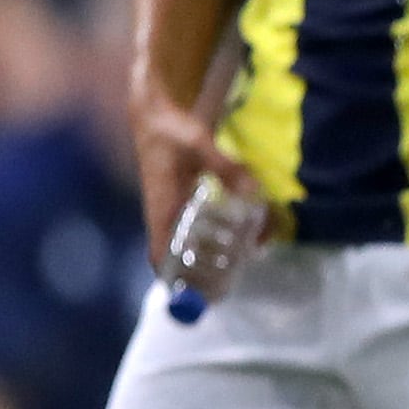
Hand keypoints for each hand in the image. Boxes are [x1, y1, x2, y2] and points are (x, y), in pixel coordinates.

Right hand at [130, 89, 256, 265]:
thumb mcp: (199, 146)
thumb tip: (255, 192)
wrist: (154, 115)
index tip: (196, 293)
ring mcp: (172, 210)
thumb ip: (227, 168)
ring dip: (214, 254)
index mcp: (161, 209)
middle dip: (202, 273)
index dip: (174, 278)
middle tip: (235, 278)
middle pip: (177, 257)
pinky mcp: (180, 202)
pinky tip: (245, 230)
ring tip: (251, 252)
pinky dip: (217, 236)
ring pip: (189, 243)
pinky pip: (196, 228)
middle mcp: (164, 216)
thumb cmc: (170, 132)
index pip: (159, 254)